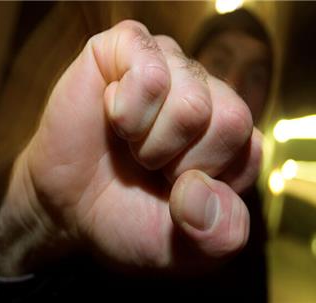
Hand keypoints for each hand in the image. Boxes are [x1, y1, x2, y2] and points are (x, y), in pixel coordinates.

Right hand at [0, 20, 261, 276]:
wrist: (66, 207)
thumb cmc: (128, 216)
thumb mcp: (185, 248)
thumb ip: (218, 236)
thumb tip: (198, 187)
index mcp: (230, 132)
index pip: (249, 148)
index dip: (206, 181)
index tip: (174, 190)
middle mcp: (206, 91)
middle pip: (229, 119)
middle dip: (180, 162)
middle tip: (150, 166)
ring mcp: (169, 63)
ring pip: (191, 100)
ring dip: (150, 142)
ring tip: (131, 144)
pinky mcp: (128, 46)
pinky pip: (149, 69)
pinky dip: (127, 110)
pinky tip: (115, 117)